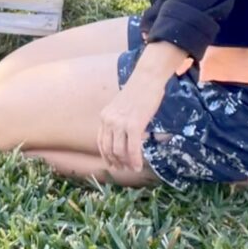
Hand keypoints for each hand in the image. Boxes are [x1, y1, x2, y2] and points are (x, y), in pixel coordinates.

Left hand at [97, 41, 187, 169]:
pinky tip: (139, 166)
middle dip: (116, 162)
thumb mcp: (121, 107)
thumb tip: (124, 138)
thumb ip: (119, 121)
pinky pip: (132, 149)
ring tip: (133, 168)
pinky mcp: (134, 125)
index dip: (106, 156)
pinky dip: (135, 160)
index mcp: (104, 116)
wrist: (147, 79)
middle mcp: (109, 121)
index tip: (113, 164)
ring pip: (120, 152)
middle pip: (109, 149)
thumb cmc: (138, 92)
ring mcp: (120, 123)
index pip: (100, 142)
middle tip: (124, 169)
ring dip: (126, 163)